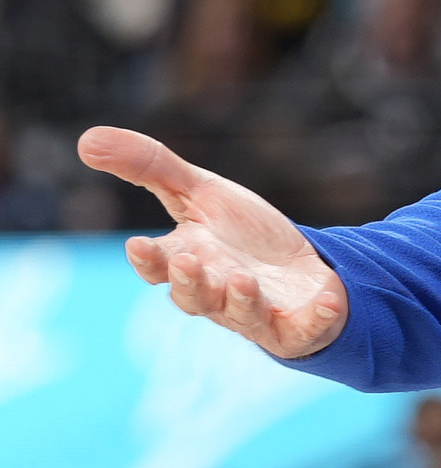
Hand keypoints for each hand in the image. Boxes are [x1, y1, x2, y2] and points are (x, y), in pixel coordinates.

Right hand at [77, 127, 348, 359]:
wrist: (302, 267)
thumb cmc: (243, 235)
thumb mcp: (201, 193)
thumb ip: (149, 168)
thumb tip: (85, 139)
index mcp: (189, 261)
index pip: (158, 266)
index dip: (148, 260)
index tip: (139, 245)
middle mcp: (218, 293)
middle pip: (195, 297)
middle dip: (189, 282)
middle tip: (187, 261)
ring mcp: (259, 313)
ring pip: (241, 315)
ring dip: (240, 300)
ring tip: (242, 280)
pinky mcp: (301, 326)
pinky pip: (308, 328)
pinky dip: (317, 318)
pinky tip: (328, 301)